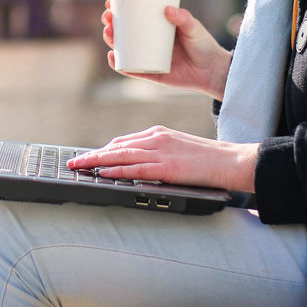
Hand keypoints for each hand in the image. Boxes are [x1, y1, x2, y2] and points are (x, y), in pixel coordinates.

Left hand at [67, 126, 257, 191]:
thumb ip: (159, 153)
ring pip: (120, 154)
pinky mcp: (167, 167)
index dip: (103, 150)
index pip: (123, 141)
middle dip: (93, 155)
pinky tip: (103, 173)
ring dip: (96, 161)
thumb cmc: (208, 159)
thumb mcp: (178, 149)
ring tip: (78, 166)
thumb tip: (140, 166)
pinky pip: (135, 168)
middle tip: (74, 162)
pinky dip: (116, 170)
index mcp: (158, 133)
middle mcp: (156, 138)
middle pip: (117, 145)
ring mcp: (161, 151)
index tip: (88, 157)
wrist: (231, 161)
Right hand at [102, 0, 232, 99]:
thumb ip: (183, 18)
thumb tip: (167, 9)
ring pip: (123, 49)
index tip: (111, 2)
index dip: (119, 9)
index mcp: (157, 27)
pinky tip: (112, 57)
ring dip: (111, 41)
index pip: (134, 15)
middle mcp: (149, 41)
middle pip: (123, 31)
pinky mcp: (150, 73)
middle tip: (108, 18)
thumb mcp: (194, 28)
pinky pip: (130, 69)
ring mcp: (148, 57)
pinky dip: (119, 64)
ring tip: (109, 33)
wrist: (212, 72)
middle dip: (110, 23)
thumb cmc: (204, 46)